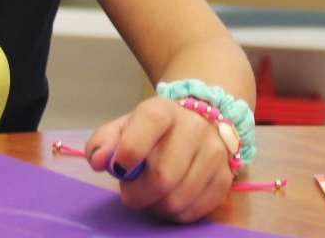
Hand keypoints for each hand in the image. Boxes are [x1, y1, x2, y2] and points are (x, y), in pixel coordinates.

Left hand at [85, 96, 233, 222]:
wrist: (199, 125)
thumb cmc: (153, 133)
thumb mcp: (124, 128)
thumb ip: (104, 142)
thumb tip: (99, 161)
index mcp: (164, 110)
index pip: (150, 123)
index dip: (130, 150)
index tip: (118, 169)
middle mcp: (195, 127)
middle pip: (162, 176)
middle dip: (138, 194)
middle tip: (132, 192)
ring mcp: (215, 153)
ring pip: (177, 200)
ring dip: (156, 206)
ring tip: (153, 194)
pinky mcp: (225, 178)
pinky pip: (193, 211)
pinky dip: (175, 213)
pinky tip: (171, 197)